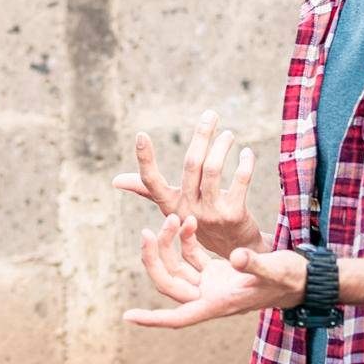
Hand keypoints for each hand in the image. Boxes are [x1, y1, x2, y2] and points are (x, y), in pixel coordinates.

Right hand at [112, 110, 265, 257]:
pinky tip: (247, 154)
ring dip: (222, 147)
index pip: (151, 181)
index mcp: (170, 204)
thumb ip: (147, 190)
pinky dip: (245, 164)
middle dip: (201, 136)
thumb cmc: (199, 220)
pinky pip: (239, 181)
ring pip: (213, 170)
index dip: (145, 159)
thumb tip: (115, 180)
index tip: (141, 135)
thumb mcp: (172, 207)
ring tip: (228, 135)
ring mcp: (211, 213)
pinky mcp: (234, 215)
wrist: (234, 249)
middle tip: (210, 115)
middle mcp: (187, 210)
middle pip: (191, 165)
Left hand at [123, 214, 307, 328]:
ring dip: (168, 245)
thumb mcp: (274, 269)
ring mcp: (212, 284)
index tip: (127, 316)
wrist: (304, 277)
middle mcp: (210, 297)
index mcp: (218, 303)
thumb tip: (237, 257)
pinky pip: (190, 258)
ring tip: (175, 217)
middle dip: (154, 259)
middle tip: (148, 231)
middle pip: (168, 284)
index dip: (152, 319)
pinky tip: (188, 221)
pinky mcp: (217, 272)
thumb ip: (254, 264)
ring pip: (176, 269)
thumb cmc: (292, 278)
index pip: (177, 317)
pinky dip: (184, 240)